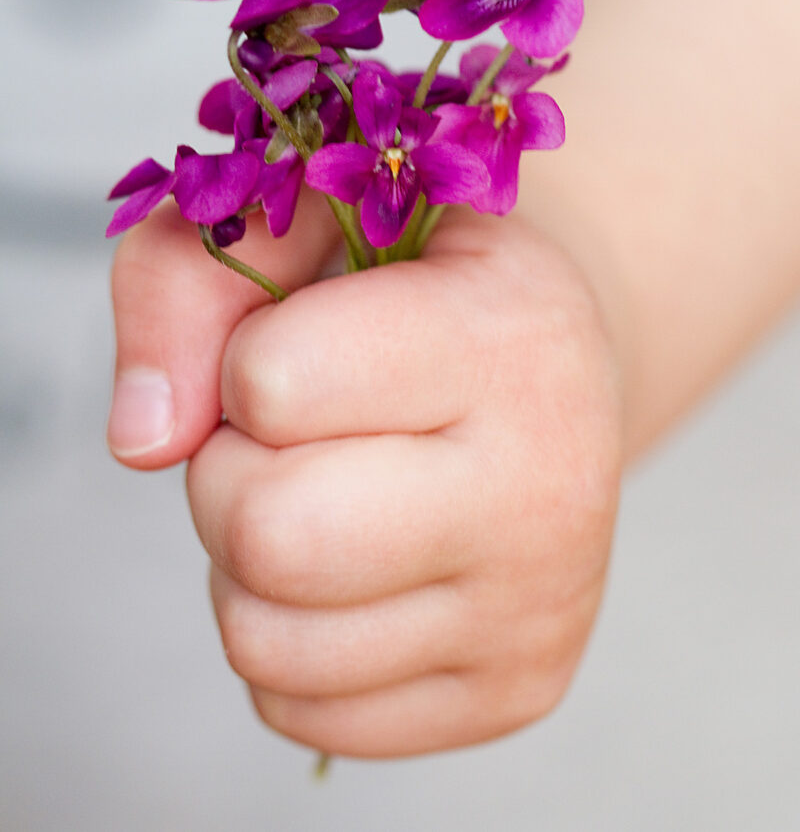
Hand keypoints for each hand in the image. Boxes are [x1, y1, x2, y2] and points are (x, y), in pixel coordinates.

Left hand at [179, 209, 622, 756]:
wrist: (555, 377)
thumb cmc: (417, 291)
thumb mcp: (304, 223)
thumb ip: (186, 283)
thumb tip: (142, 444)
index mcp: (509, 333)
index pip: (269, 382)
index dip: (244, 360)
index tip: (305, 345)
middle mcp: (548, 485)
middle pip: (265, 533)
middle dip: (229, 476)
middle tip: (292, 437)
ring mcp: (536, 608)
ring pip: (264, 641)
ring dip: (248, 565)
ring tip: (325, 496)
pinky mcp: (511, 693)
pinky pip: (297, 706)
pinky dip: (287, 633)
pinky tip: (354, 568)